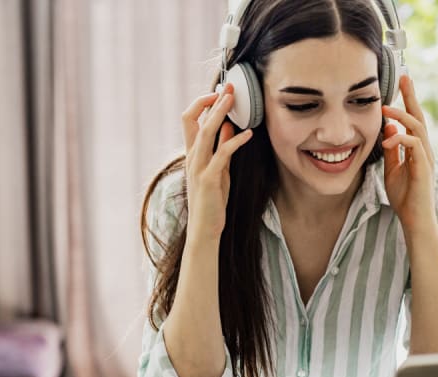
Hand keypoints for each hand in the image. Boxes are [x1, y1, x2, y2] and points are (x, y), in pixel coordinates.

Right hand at [181, 83, 252, 241]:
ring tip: (233, 99)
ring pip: (204, 132)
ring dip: (219, 113)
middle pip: (193, 119)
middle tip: (229, 86)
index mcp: (192, 154)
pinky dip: (235, 141)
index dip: (202, 103)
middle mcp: (191, 157)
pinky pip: (221, 154)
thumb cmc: (212, 201)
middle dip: (211, 100)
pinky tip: (248, 134)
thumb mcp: (219, 170)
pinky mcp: (209, 180)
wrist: (204, 230)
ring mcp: (198, 168)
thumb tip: (229, 126)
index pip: (189, 119)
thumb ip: (221, 148)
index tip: (219, 93)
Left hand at [380, 75, 436, 236]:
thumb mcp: (392, 169)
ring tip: (387, 109)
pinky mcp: (423, 169)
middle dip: (412, 97)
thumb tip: (389, 128)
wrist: (414, 220)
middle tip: (405, 77)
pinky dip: (400, 140)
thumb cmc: (405, 197)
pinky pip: (414, 146)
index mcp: (418, 149)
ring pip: (418, 128)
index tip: (402, 83)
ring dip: (402, 116)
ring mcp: (426, 158)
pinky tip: (388, 141)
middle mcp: (425, 150)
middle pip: (420, 117)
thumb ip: (392, 150)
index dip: (408, 101)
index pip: (414, 119)